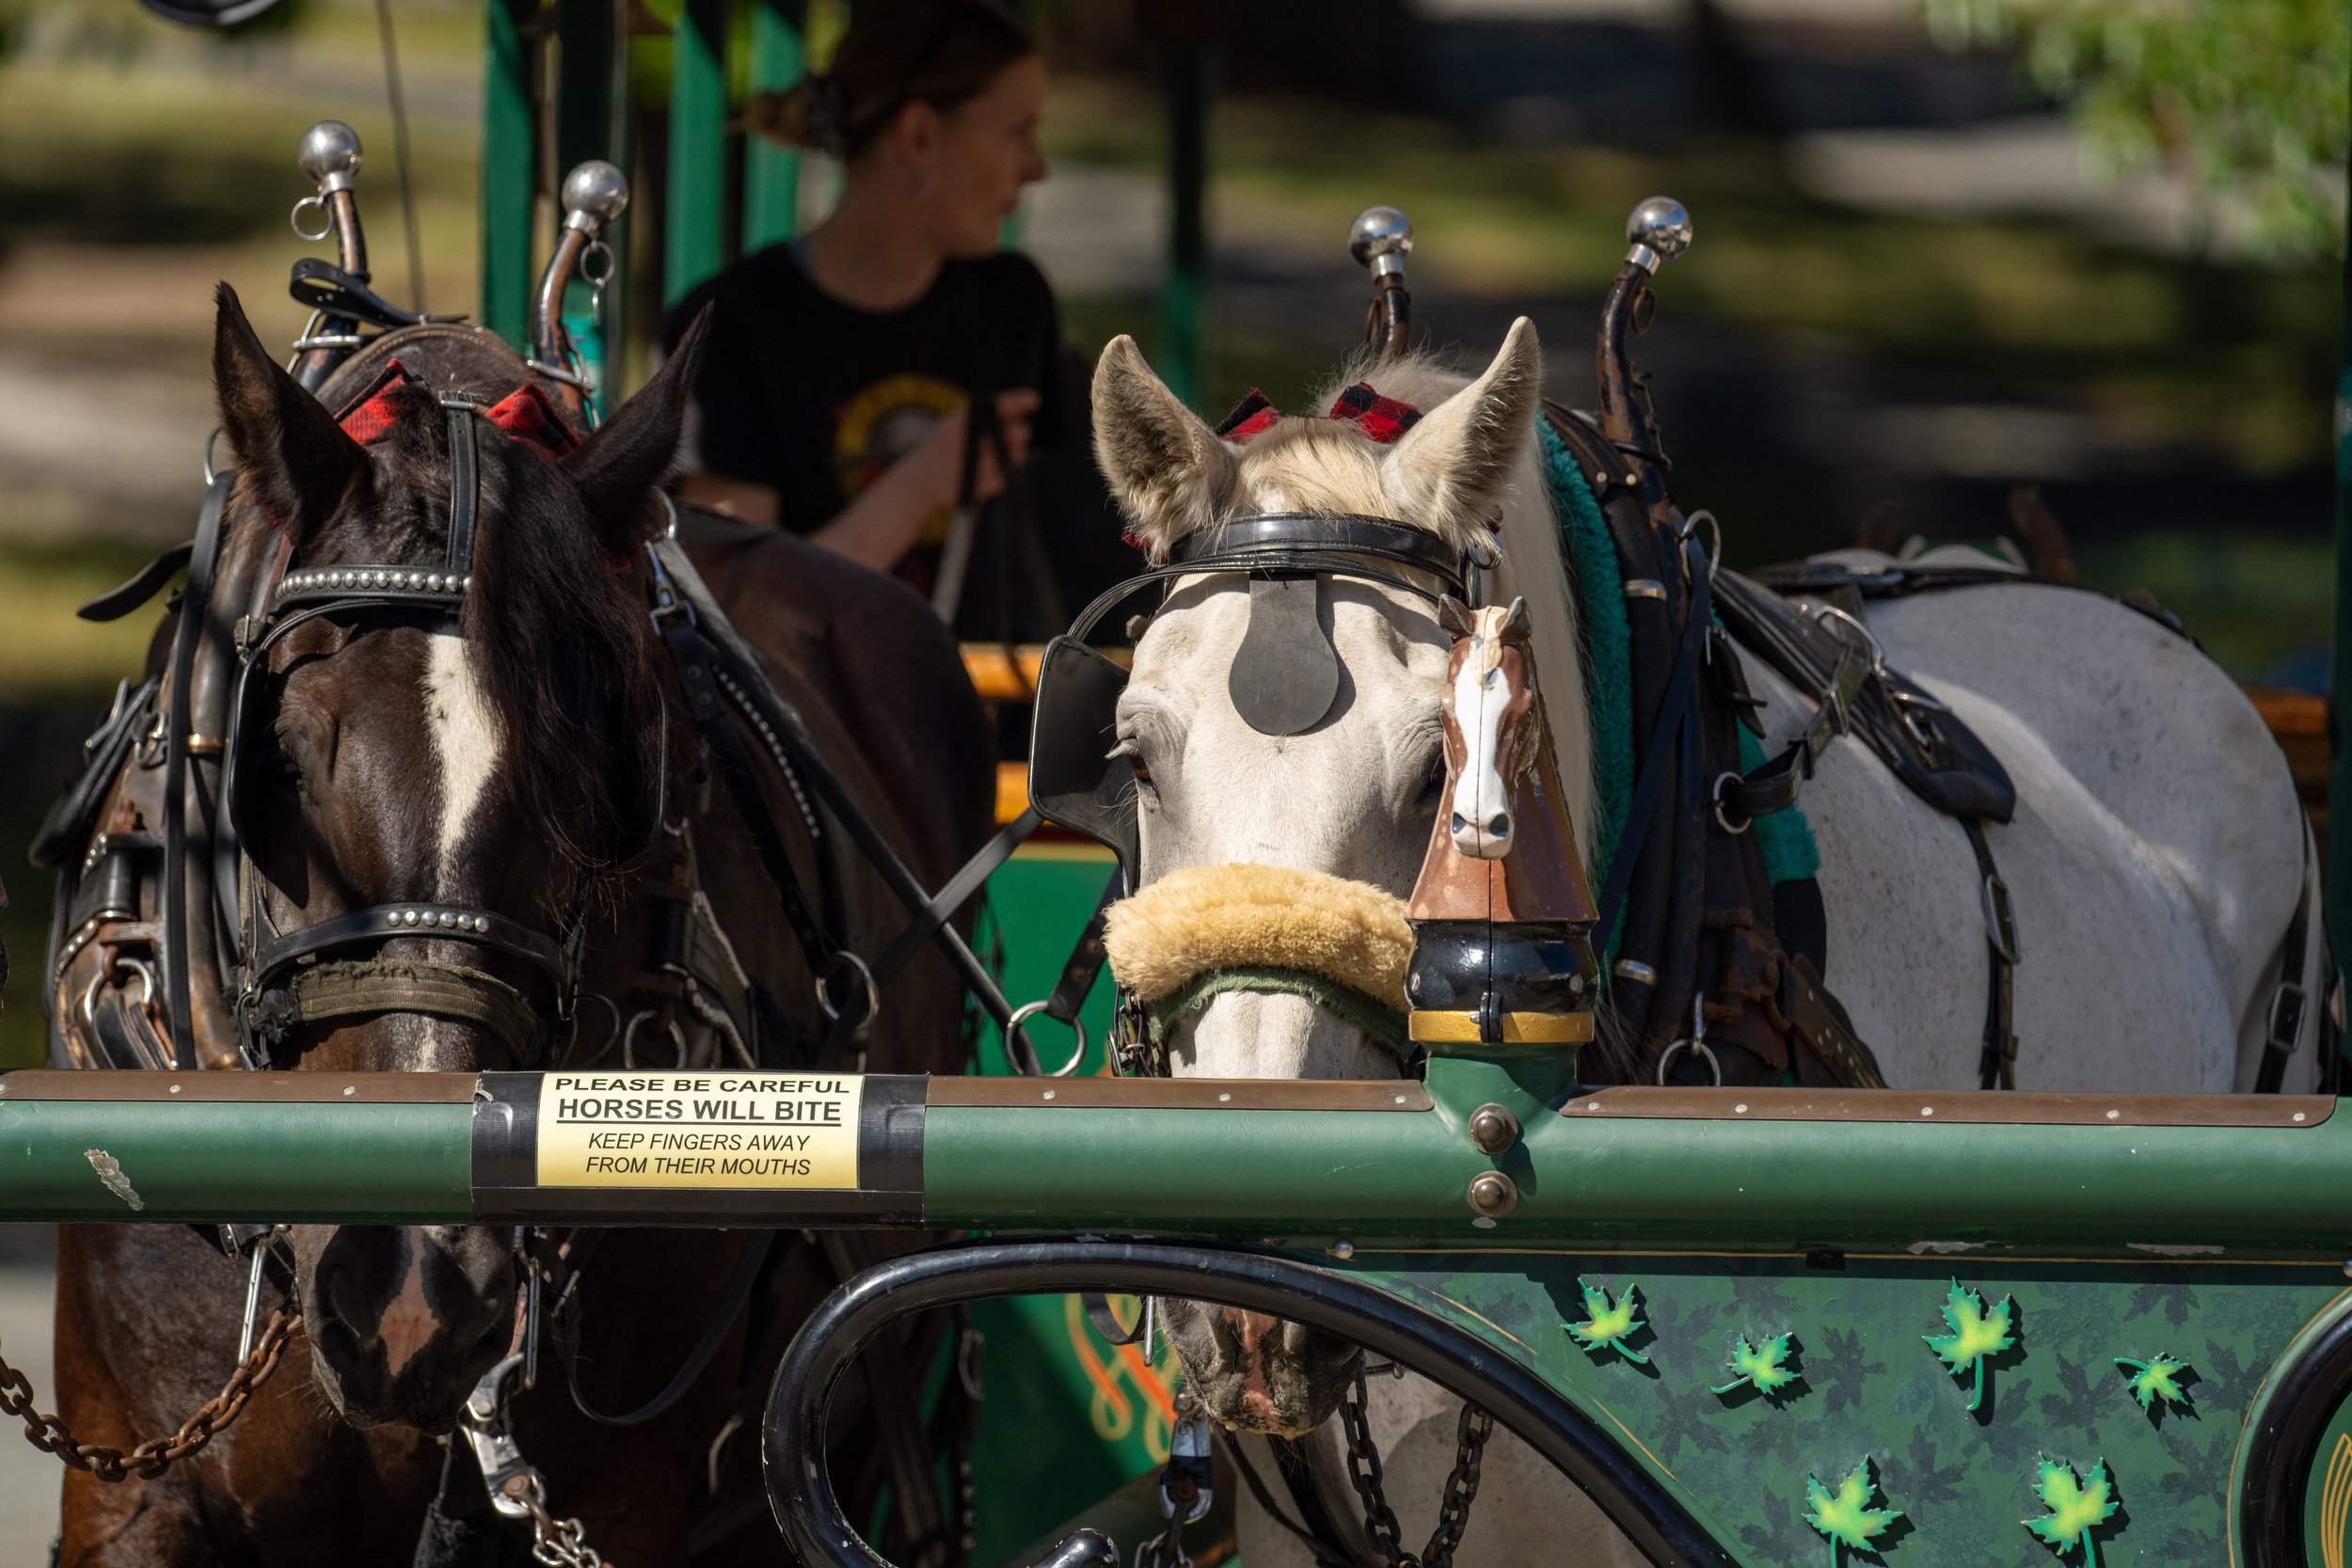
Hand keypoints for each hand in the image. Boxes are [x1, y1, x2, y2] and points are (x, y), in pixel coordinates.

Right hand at [905, 388, 1041, 510]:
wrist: (915, 484)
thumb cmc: (939, 452)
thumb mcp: (951, 428)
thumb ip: (981, 422)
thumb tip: (1021, 423)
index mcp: (958, 422)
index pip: (995, 407)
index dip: (1017, 402)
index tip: (1034, 399)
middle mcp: (964, 440)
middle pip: (1013, 434)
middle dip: (1019, 435)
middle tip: (1017, 437)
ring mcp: (969, 465)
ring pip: (1010, 458)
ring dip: (1010, 458)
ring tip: (990, 459)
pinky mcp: (974, 487)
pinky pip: (1001, 480)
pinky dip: (997, 479)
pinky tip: (981, 477)